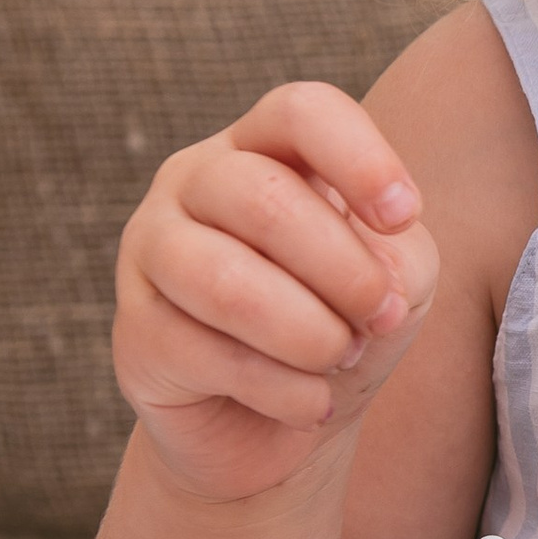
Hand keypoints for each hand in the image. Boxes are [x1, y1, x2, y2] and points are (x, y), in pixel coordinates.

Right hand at [112, 83, 439, 502]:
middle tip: (380, 317)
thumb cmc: (341, 324)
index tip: (403, 217)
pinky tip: (314, 404)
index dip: (359, 158)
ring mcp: (151, 250)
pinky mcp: (134, 331)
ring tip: (341, 359)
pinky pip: (210, 357)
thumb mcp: (397, 281)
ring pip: (227, 282)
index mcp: (263, 146)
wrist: (279, 425)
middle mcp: (194, 181)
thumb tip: (374, 283)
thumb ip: (400, 260)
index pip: (300, 113)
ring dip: (311, 334)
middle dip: (345, 271)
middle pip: (264, 199)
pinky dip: (286, 391)